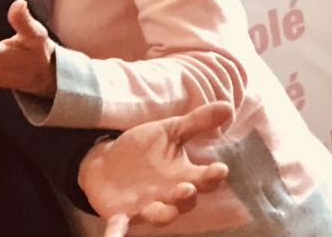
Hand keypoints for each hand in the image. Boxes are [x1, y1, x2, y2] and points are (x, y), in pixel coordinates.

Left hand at [80, 102, 233, 235]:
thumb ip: (195, 123)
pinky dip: (116, 234)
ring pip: (159, 216)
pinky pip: (120, 227)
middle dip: (185, 197)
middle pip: (184, 202)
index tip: (220, 169)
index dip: (213, 176)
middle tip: (187, 188)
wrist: (105, 162)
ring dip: (161, 214)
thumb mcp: (167, 132)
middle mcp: (168, 196)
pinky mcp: (121, 215)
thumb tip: (226, 106)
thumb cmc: (143, 150)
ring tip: (160, 208)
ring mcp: (145, 208)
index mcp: (182, 175)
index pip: (204, 179)